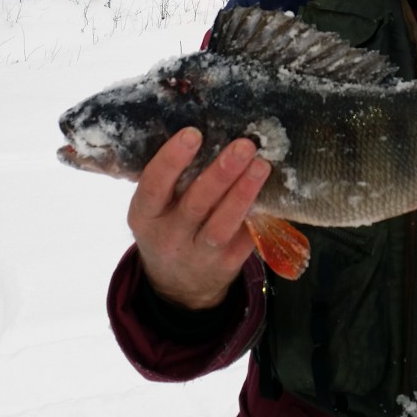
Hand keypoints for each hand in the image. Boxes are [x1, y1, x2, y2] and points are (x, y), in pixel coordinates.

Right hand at [127, 129, 270, 309]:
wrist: (177, 286)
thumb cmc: (169, 225)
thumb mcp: (156, 207)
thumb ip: (173, 179)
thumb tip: (211, 130)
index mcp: (145, 215)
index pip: (153, 186)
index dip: (172, 160)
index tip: (194, 134)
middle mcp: (169, 236)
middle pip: (196, 204)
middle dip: (221, 173)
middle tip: (244, 145)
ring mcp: (198, 255)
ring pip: (222, 225)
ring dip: (244, 193)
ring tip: (262, 165)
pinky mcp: (226, 266)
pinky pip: (245, 239)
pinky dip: (258, 215)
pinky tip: (271, 192)